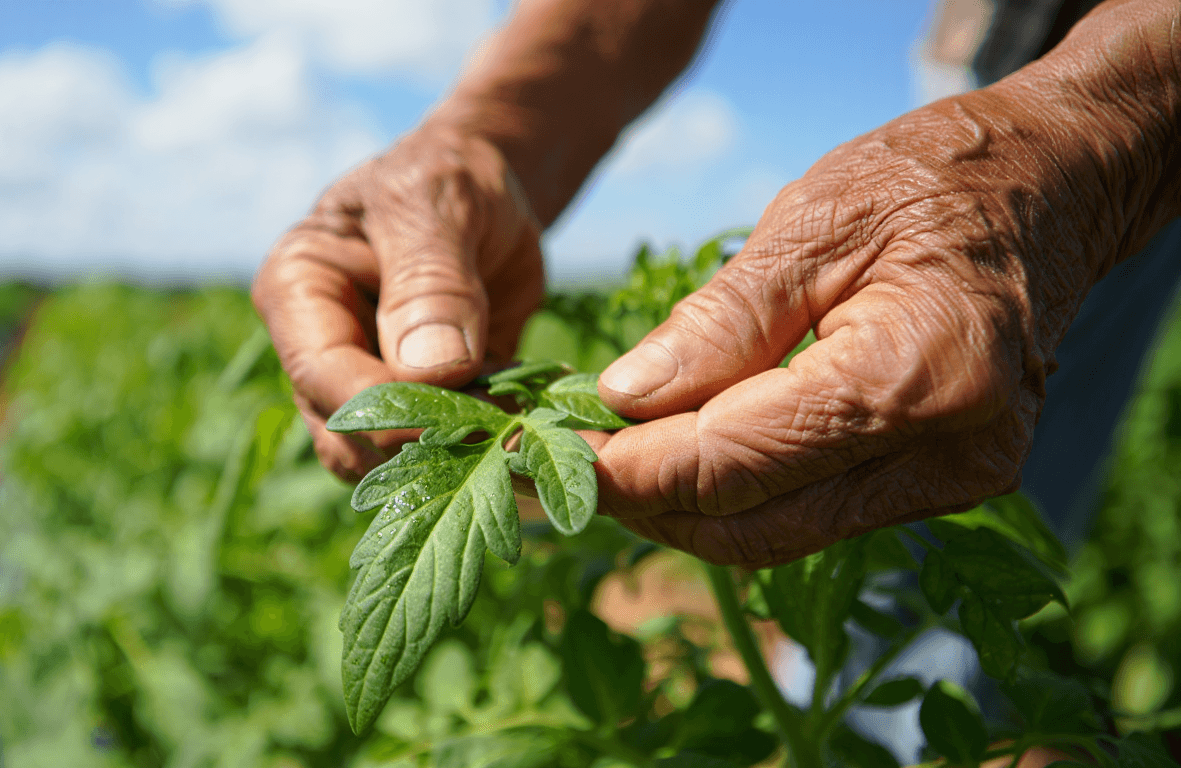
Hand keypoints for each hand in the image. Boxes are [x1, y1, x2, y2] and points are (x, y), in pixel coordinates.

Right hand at [251, 124, 544, 480]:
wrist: (488, 186)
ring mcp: (365, 384)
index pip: (322, 374)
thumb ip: (432, 283)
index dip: (384, 407)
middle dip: (425, 445)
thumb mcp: (439, 206)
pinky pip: (442, 453)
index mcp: (299, 291)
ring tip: (530, 432)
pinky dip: (488, 451)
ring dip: (458, 458)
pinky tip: (538, 429)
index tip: (463, 410)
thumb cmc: (450, 175)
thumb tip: (429, 372)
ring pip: (390, 460)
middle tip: (512, 434)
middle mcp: (319, 348)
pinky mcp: (419, 408)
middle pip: (347, 435)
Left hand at [590, 17, 1179, 566]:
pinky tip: (682, 452)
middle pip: (753, 524)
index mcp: (917, 379)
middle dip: (645, 500)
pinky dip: (738, 494)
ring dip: (684, 507)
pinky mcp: (942, 485)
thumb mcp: (812, 222)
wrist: (1050, 188)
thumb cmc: (932, 182)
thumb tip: (625, 400)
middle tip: (561, 459)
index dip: (631, 469)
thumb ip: (720, 322)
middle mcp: (948, 456)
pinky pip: (813, 514)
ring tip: (609, 455)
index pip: (737, 461)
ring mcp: (954, 482)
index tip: (546, 451)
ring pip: (779, 536)